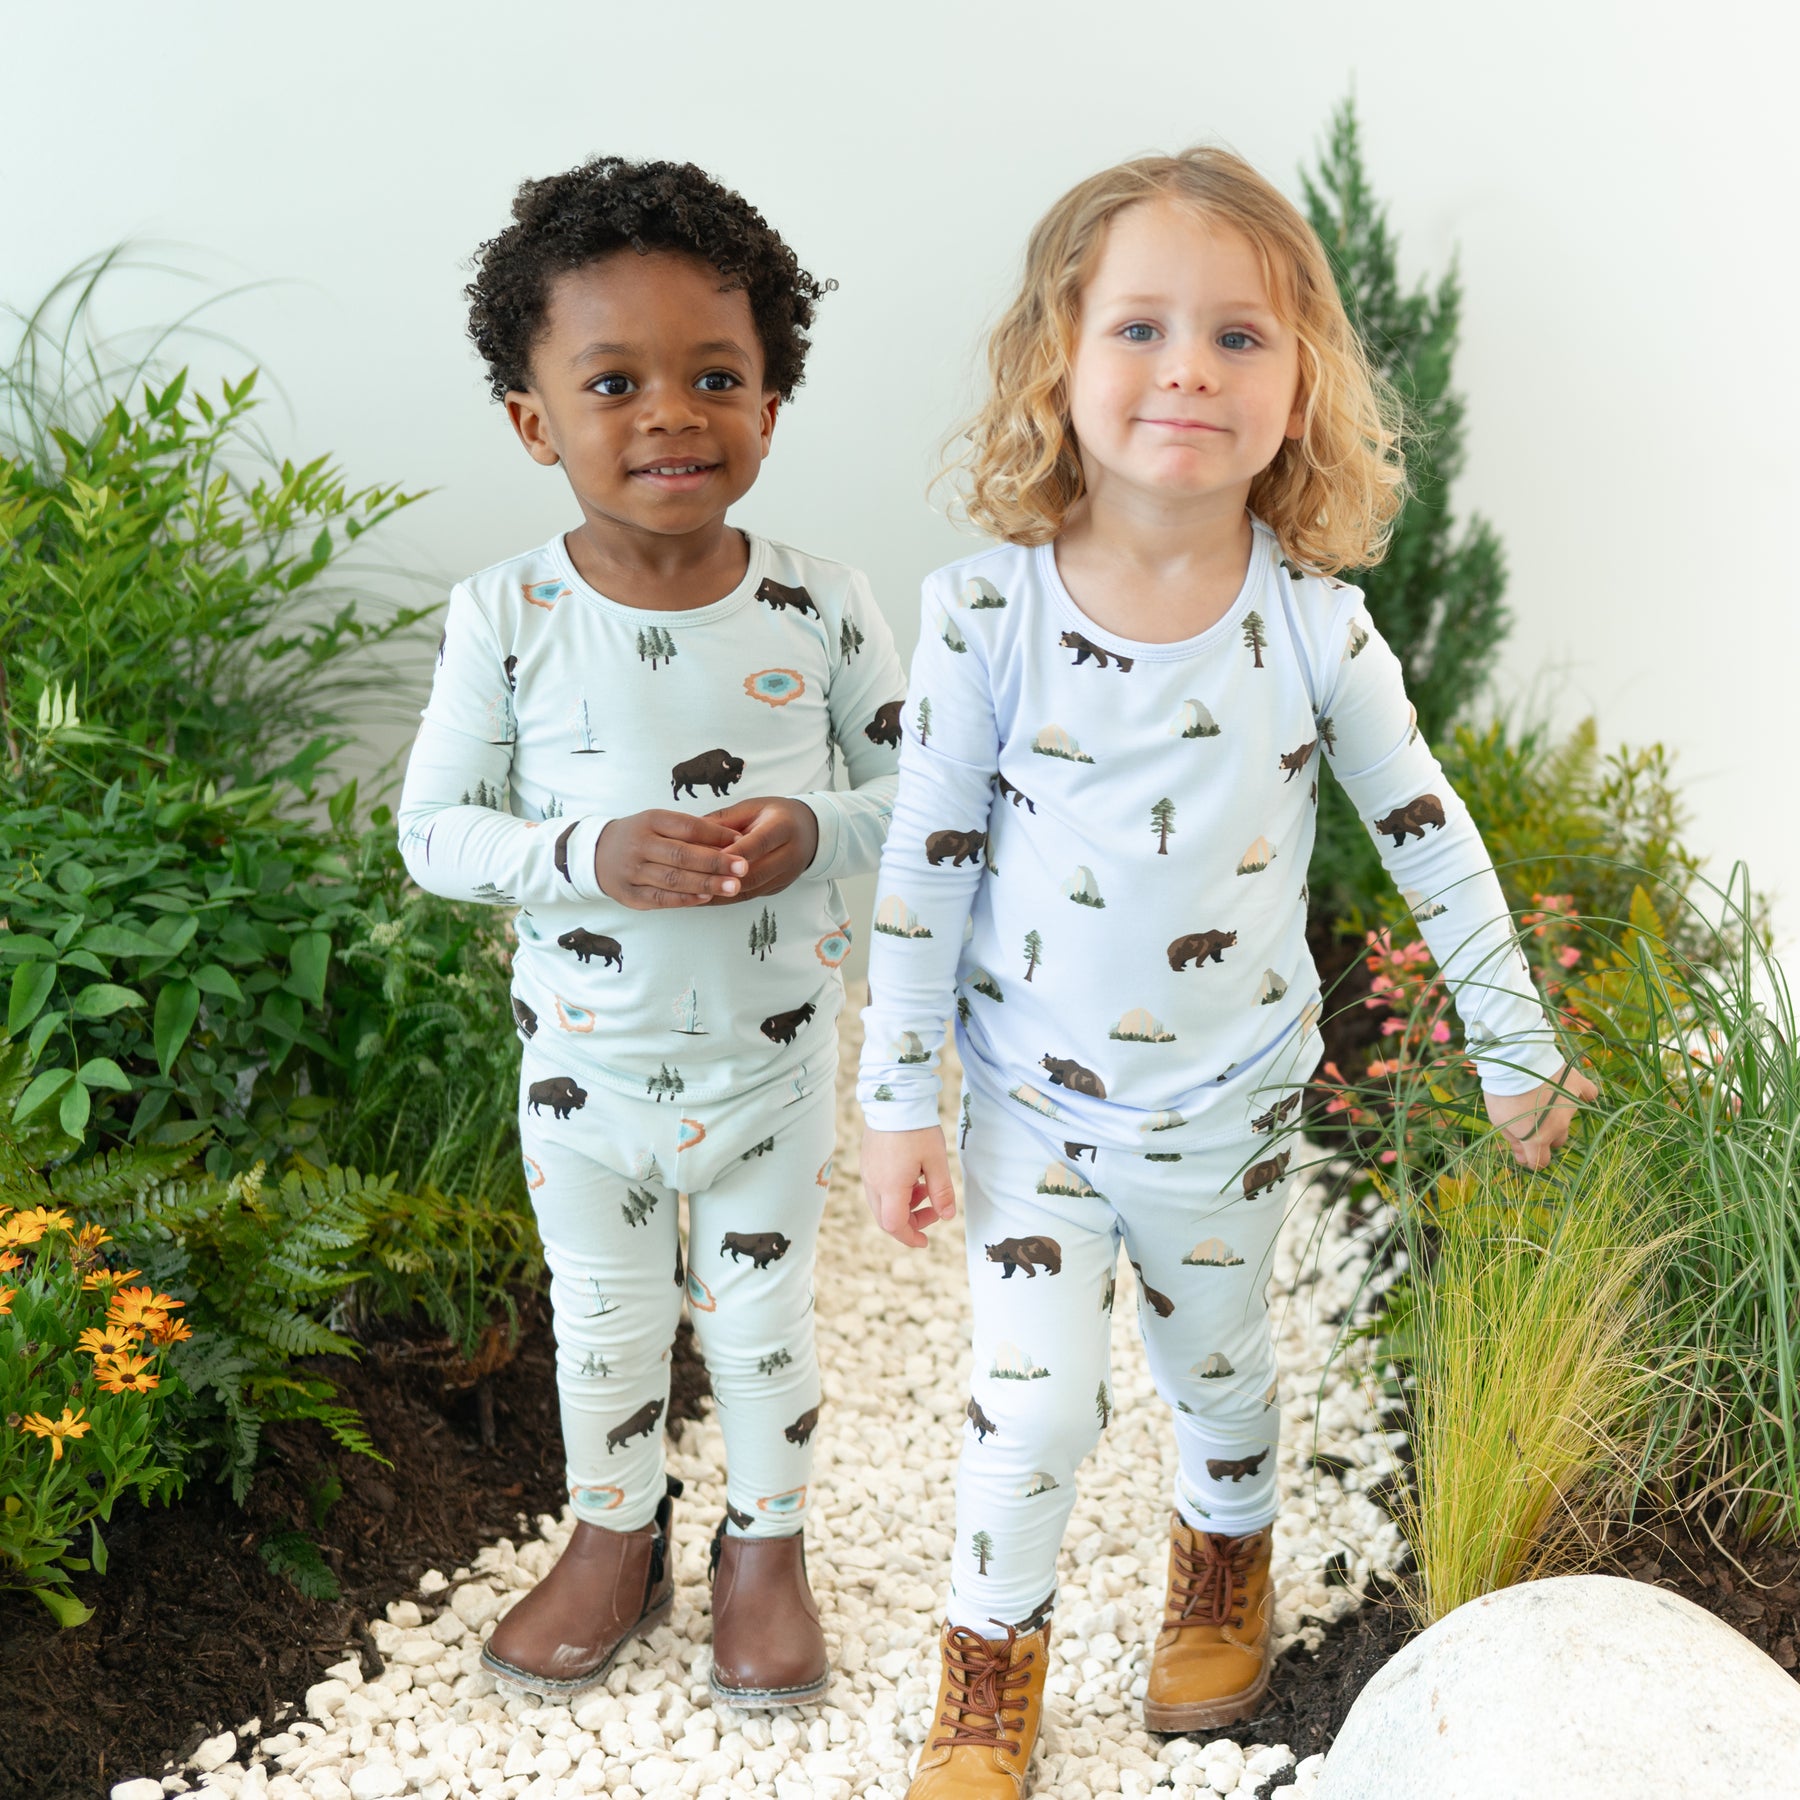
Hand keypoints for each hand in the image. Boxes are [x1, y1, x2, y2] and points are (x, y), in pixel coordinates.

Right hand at [593, 811, 747, 909]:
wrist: (596, 854)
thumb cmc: (641, 836)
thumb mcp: (660, 823)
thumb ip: (692, 831)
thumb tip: (734, 840)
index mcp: (650, 821)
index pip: (688, 827)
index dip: (717, 834)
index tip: (742, 841)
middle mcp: (640, 844)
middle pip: (682, 854)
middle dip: (715, 862)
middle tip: (742, 868)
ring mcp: (632, 871)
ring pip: (673, 879)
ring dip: (705, 883)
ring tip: (732, 886)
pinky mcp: (630, 895)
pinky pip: (661, 898)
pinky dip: (685, 899)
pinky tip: (706, 898)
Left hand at [703, 796, 818, 902]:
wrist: (807, 832)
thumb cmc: (773, 816)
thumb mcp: (751, 808)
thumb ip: (723, 820)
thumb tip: (690, 831)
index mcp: (784, 827)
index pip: (760, 842)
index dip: (735, 853)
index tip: (710, 858)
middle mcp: (790, 855)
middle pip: (756, 873)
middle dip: (723, 879)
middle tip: (692, 880)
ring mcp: (786, 876)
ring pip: (750, 890)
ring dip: (720, 893)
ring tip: (692, 893)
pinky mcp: (778, 889)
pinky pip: (749, 897)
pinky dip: (725, 898)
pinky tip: (704, 897)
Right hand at [861, 1126, 956, 1248]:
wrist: (894, 1097)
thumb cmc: (916, 1128)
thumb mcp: (936, 1161)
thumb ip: (941, 1191)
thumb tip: (947, 1216)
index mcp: (890, 1186)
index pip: (894, 1225)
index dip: (910, 1237)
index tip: (925, 1241)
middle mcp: (873, 1182)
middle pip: (885, 1218)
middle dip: (910, 1222)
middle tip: (934, 1212)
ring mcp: (868, 1171)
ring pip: (882, 1203)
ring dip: (904, 1205)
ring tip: (926, 1189)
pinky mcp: (867, 1160)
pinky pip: (878, 1187)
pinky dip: (896, 1192)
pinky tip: (913, 1176)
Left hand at [1483, 1061, 1600, 1170]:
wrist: (1515, 1061)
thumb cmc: (1503, 1092)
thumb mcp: (1499, 1120)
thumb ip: (1514, 1141)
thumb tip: (1523, 1158)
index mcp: (1538, 1138)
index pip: (1539, 1161)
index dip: (1530, 1158)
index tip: (1523, 1151)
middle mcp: (1559, 1126)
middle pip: (1555, 1140)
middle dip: (1543, 1135)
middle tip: (1530, 1118)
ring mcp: (1572, 1106)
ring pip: (1568, 1119)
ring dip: (1557, 1114)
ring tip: (1542, 1098)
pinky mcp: (1579, 1086)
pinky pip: (1588, 1094)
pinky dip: (1581, 1095)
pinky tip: (1571, 1091)